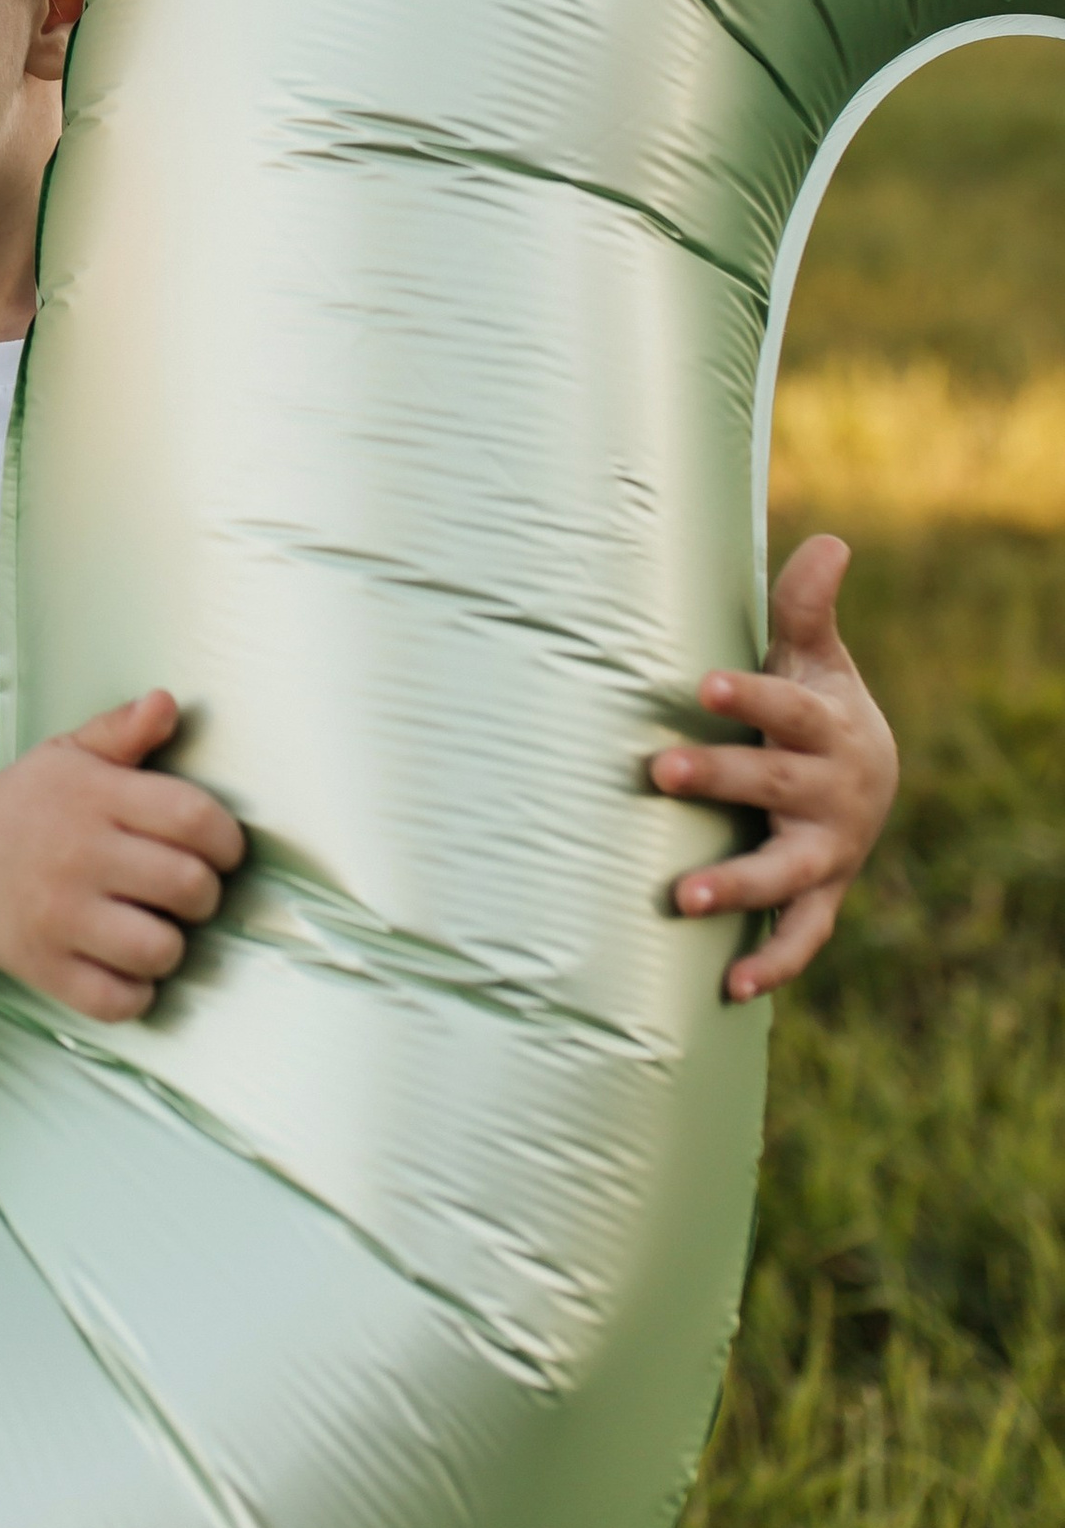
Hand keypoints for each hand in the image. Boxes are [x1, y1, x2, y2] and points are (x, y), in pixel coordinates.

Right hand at [0, 690, 243, 1023]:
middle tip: (185, 893)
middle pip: (189, 887)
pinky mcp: (43, 966)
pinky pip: (116, 1000)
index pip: (194, 817)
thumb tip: (167, 703)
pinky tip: (125, 969)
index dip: (226, 840)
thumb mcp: (70, 754)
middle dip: (204, 895)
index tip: (220, 851)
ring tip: (155, 931)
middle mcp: (79, 855)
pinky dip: (134, 993)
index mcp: (95, 797)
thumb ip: (123, 730)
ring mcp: (59, 916)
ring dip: (172, 947)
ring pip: (159, 950)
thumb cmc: (27, 804)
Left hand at [649, 534, 897, 998]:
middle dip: (721, 778)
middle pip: (775, 784)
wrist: (868, 783)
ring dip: (737, 886)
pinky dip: (772, 963)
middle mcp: (832, 794)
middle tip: (659, 770)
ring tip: (682, 898)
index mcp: (829, 727)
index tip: (703, 684)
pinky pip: (801, 936)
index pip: (789, 708)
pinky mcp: (819, 896)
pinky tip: (729, 988)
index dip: (751, 697)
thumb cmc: (816, 708)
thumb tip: (830, 539)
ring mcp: (827, 851)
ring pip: (785, 872)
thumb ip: (806, 607)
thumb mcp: (815, 657)